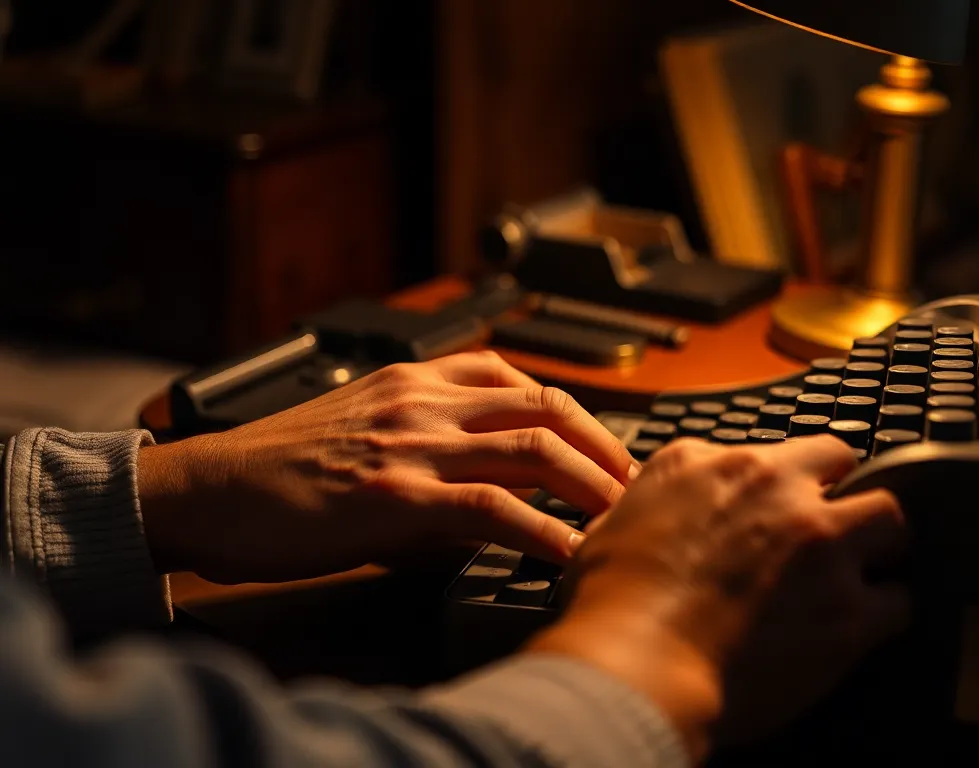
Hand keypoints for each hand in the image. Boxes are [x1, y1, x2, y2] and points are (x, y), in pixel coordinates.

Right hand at [137, 351, 638, 583]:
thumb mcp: (364, 425)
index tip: (602, 445)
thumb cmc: (279, 466)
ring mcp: (414, 444)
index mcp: (415, 378)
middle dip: (603, 445)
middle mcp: (424, 400)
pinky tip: (569, 552)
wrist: (208, 489)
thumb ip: (429, 433)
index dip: (574, 413)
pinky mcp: (398, 495)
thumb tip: (492, 480)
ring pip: (534, 448)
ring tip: (620, 516)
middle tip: (633, 484)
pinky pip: (494, 507)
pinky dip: (544, 531)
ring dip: (592, 482)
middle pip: (546, 406)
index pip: (519, 378)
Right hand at [528, 436, 908, 758]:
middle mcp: (780, 492)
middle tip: (831, 532)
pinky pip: (898, 603)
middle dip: (845, 496)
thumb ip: (659, 495)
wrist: (636, 664)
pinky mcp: (848, 611)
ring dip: (879, 546)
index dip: (796, 478)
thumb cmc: (613, 604)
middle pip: (850, 465)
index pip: (786, 448)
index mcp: (723, 466)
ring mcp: (822, 548)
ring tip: (861, 573)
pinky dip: (884, 616)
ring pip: (891, 520)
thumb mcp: (618, 518)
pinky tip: (863, 629)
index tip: (792, 499)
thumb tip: (662, 500)